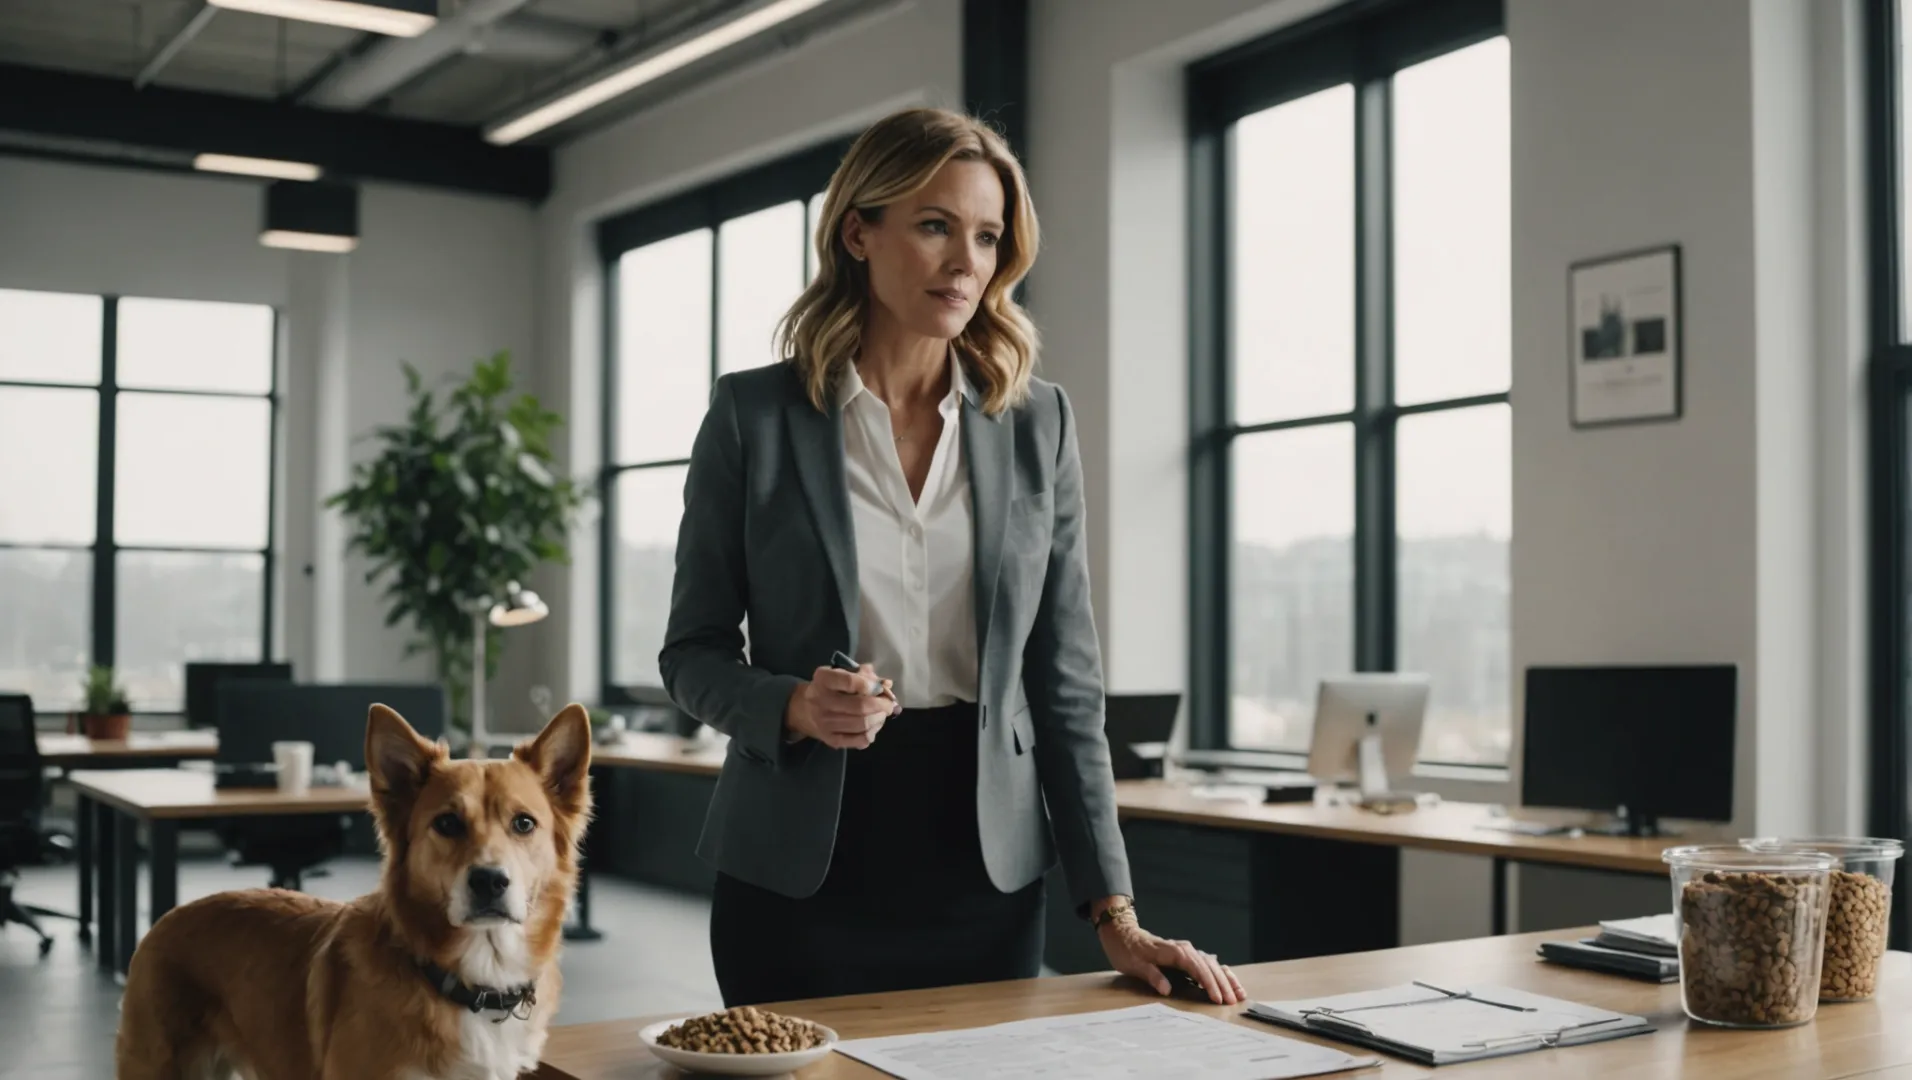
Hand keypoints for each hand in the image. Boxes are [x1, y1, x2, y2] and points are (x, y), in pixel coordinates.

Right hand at [784, 664, 897, 748]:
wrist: (802, 709)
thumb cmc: (828, 687)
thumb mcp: (841, 673)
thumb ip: (865, 676)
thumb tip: (888, 684)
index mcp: (823, 679)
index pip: (850, 682)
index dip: (871, 685)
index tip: (881, 688)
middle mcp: (821, 701)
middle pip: (860, 706)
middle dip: (881, 705)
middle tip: (889, 704)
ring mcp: (825, 723)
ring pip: (862, 724)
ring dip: (879, 719)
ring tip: (882, 714)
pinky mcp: (831, 740)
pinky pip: (859, 741)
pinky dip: (872, 733)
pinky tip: (873, 726)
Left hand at [1095, 903, 1244, 1005]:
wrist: (1121, 932)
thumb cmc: (1126, 949)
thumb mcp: (1134, 965)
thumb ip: (1152, 975)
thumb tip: (1166, 989)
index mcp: (1174, 951)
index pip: (1197, 968)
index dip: (1209, 983)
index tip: (1217, 998)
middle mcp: (1184, 949)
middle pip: (1209, 966)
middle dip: (1222, 983)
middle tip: (1232, 1001)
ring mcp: (1186, 950)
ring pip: (1212, 963)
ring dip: (1225, 978)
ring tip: (1238, 993)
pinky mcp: (1185, 955)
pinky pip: (1207, 963)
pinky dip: (1219, 972)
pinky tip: (1229, 980)